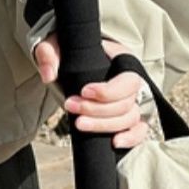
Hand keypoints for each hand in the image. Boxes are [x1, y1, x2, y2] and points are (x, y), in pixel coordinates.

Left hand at [33, 33, 148, 148]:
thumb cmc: (69, 51)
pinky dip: (130, 138)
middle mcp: (130, 82)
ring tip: (78, 123)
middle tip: (70, 105)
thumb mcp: (56, 45)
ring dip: (104, 125)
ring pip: (129, 119)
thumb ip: (49, 53)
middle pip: (126, 103)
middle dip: (97, 110)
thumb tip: (49, 75)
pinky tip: (114, 142)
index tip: (83, 92)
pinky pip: (139, 131)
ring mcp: (131, 101)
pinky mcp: (128, 118)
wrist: (72, 60)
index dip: (108, 91)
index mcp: (121, 60)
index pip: (127, 80)